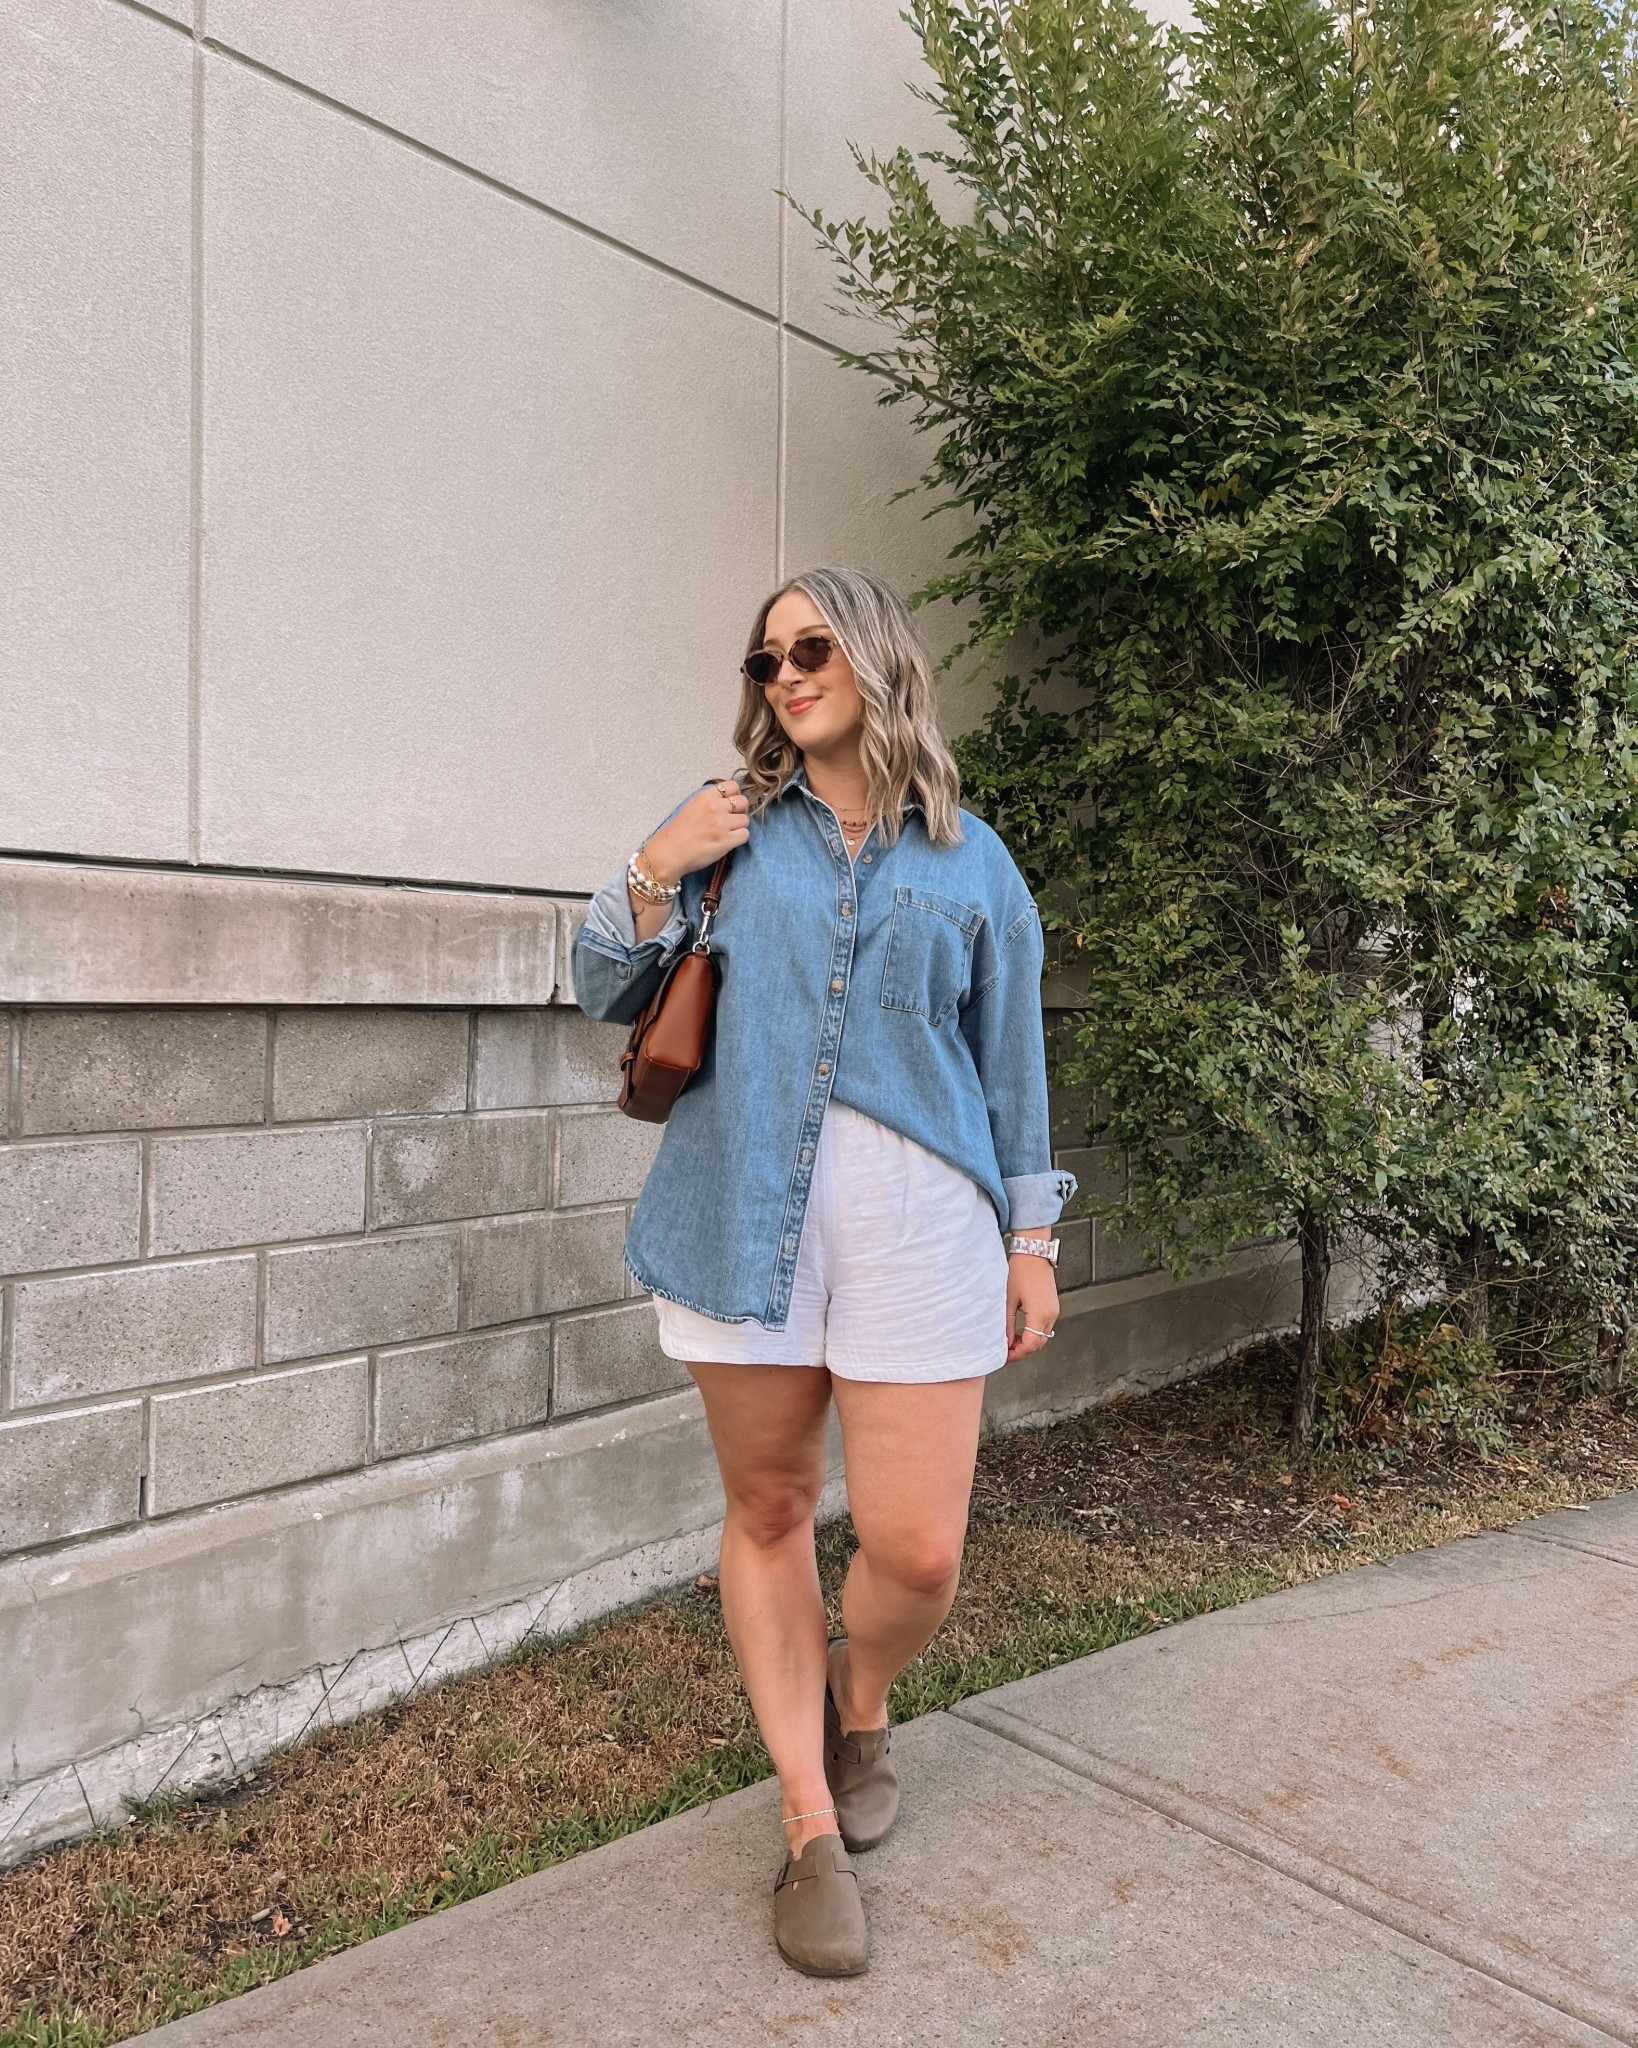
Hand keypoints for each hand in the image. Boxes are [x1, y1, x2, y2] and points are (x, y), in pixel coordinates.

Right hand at [642, 779, 750, 886]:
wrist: (668, 854)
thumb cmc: (677, 834)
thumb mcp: (691, 807)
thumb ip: (709, 801)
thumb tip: (727, 801)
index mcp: (705, 797)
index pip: (732, 786)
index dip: (735, 796)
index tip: (731, 805)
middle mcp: (715, 807)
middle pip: (743, 802)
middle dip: (740, 811)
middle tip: (731, 821)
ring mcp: (721, 824)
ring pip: (746, 820)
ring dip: (740, 827)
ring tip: (727, 834)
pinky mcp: (726, 840)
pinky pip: (745, 835)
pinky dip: (740, 839)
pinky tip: (728, 842)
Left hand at [1006, 1245, 1058, 1361]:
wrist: (1033, 1252)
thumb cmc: (1020, 1271)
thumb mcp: (1008, 1300)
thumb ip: (1008, 1324)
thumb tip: (1005, 1342)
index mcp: (1040, 1314)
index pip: (1031, 1345)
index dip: (1017, 1353)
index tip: (1005, 1356)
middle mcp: (1051, 1314)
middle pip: (1039, 1343)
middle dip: (1023, 1350)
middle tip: (1006, 1351)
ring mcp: (1054, 1310)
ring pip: (1043, 1336)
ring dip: (1028, 1341)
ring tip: (1011, 1341)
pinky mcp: (1053, 1305)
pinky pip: (1045, 1326)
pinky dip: (1034, 1332)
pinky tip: (1021, 1330)